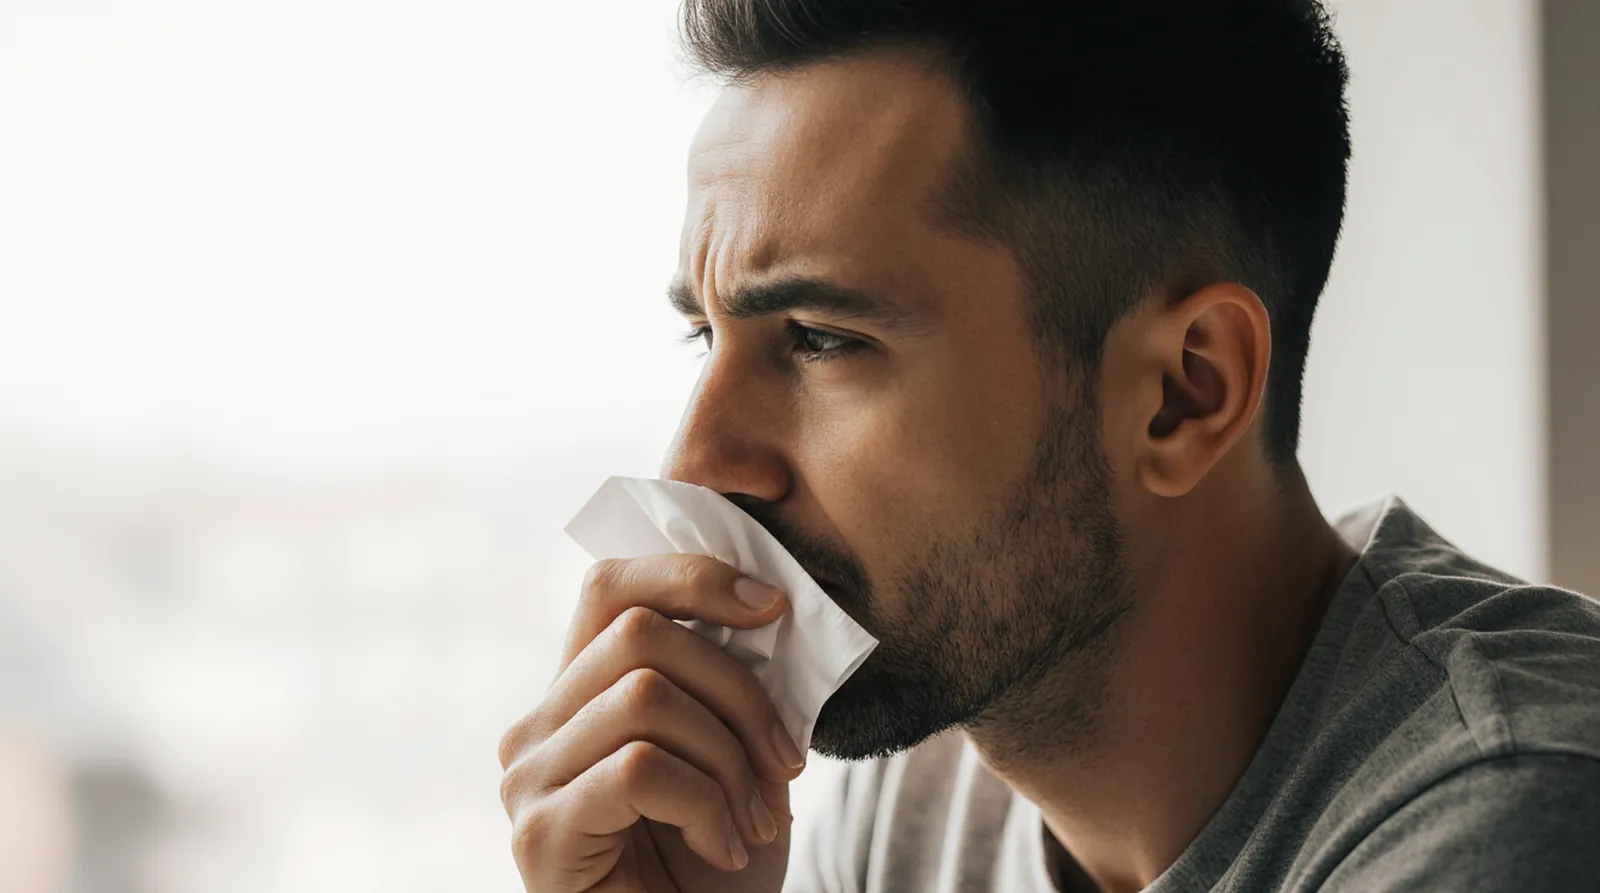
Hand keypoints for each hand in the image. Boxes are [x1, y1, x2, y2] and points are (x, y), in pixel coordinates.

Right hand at [499, 555, 805, 891]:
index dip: (693, 575)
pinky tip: (722, 846)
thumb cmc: (714, 865)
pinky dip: (706, 804)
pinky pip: (639, 769)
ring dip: (729, 759)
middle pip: (641, 631)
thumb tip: (766, 605)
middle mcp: (535, 727)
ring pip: (645, 697)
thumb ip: (728, 684)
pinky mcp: (539, 832)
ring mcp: (527, 779)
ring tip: (752, 819)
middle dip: (738, 689)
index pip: (611, 584)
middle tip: (784, 760)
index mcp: (577, 695)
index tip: (773, 607)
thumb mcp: (736, 755)